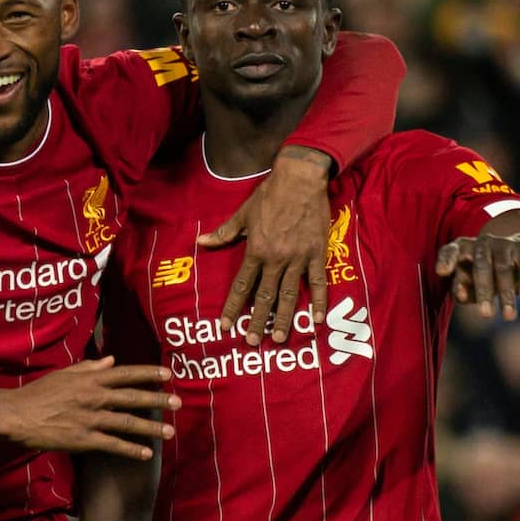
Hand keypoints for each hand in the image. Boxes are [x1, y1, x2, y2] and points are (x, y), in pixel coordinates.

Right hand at [0, 358, 179, 460]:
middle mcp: (95, 397)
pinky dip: (131, 450)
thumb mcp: (65, 374)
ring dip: (150, 428)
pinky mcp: (84, 439)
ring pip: (127, 423)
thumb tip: (112, 360)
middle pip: (133, 397)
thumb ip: (90, 368)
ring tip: (169, 432)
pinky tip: (146, 454)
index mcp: (90, 379)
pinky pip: (113, 445)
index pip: (126, 373)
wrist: (17, 415)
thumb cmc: (39, 393)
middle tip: (178, 403)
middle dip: (158, 400)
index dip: (148, 373)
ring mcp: (90, 419)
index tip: (167, 374)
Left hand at [198, 146, 330, 344]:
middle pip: (265, 296)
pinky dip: (318, 301)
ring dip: (285, 318)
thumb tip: (201, 242)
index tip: (226, 327)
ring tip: (280, 338)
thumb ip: (224, 233)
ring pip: (290, 295)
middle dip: (257, 321)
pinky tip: (317, 319)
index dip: (233, 308)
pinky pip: (318, 282)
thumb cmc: (269, 195)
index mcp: (255, 250)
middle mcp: (276, 259)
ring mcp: (298, 258)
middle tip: (252, 342)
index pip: (241, 286)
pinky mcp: (318, 254)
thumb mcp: (243, 214)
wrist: (300, 179)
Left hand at [435, 233, 519, 319]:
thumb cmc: (481, 275)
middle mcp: (480, 242)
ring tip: (508, 317)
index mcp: (460, 249)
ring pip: (503, 269)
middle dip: (484, 291)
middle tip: (486, 315)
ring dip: (506, 294)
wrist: (514, 258)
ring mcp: (502, 243)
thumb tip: (461, 296)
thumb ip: (462, 290)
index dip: (445, 260)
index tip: (441, 271)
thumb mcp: (469, 284)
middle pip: (480, 266)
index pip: (449, 251)